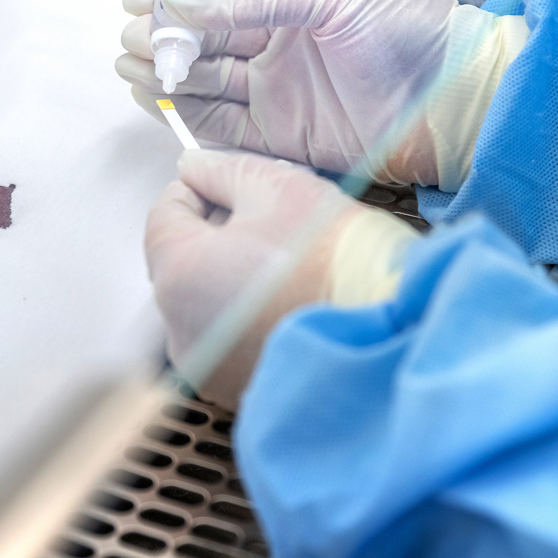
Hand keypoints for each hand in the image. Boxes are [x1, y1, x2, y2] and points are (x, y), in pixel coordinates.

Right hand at [116, 0, 458, 185]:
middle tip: (134, 39)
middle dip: (161, 34)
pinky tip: (155, 98)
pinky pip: (218, 124)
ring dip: (164, 72)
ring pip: (201, 79)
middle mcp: (275, 39)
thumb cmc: (410, 34)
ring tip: (133, 67)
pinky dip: (183, 113)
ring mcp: (275, 89)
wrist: (459, 104)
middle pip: (201, 34)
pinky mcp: (279, 135)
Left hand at [146, 149, 414, 407]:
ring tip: (287, 266)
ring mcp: (207, 367)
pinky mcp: (236, 391)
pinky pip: (228, 341)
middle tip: (268, 223)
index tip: (226, 184)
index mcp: (179, 274)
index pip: (163, 216)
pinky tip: (291, 303)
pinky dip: (247, 320)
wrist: (393, 331)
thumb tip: (194, 166)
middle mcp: (180, 330)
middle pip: (182, 263)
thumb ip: (221, 170)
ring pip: (204, 304)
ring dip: (230, 279)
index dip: (195, 191)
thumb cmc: (336, 258)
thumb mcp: (277, 186)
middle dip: (215, 236)